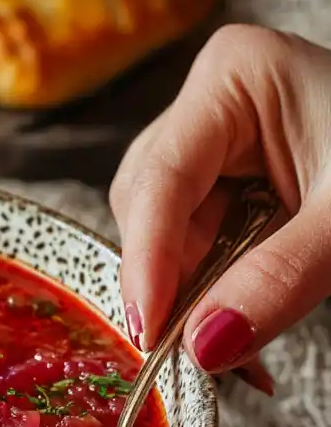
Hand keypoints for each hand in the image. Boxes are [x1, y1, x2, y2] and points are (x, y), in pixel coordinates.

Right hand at [110, 24, 330, 390]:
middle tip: (193, 349)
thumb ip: (278, 280)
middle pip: (150, 208)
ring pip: (163, 235)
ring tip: (229, 345)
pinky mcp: (224, 183)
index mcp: (236, 77)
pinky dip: (210, 293)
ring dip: (189, 295)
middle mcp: (209, 105)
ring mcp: (211, 144)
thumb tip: (203, 346)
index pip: (162, 179)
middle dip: (171, 281)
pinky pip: (193, 246)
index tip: (149, 333)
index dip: (148, 261)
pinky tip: (233, 329)